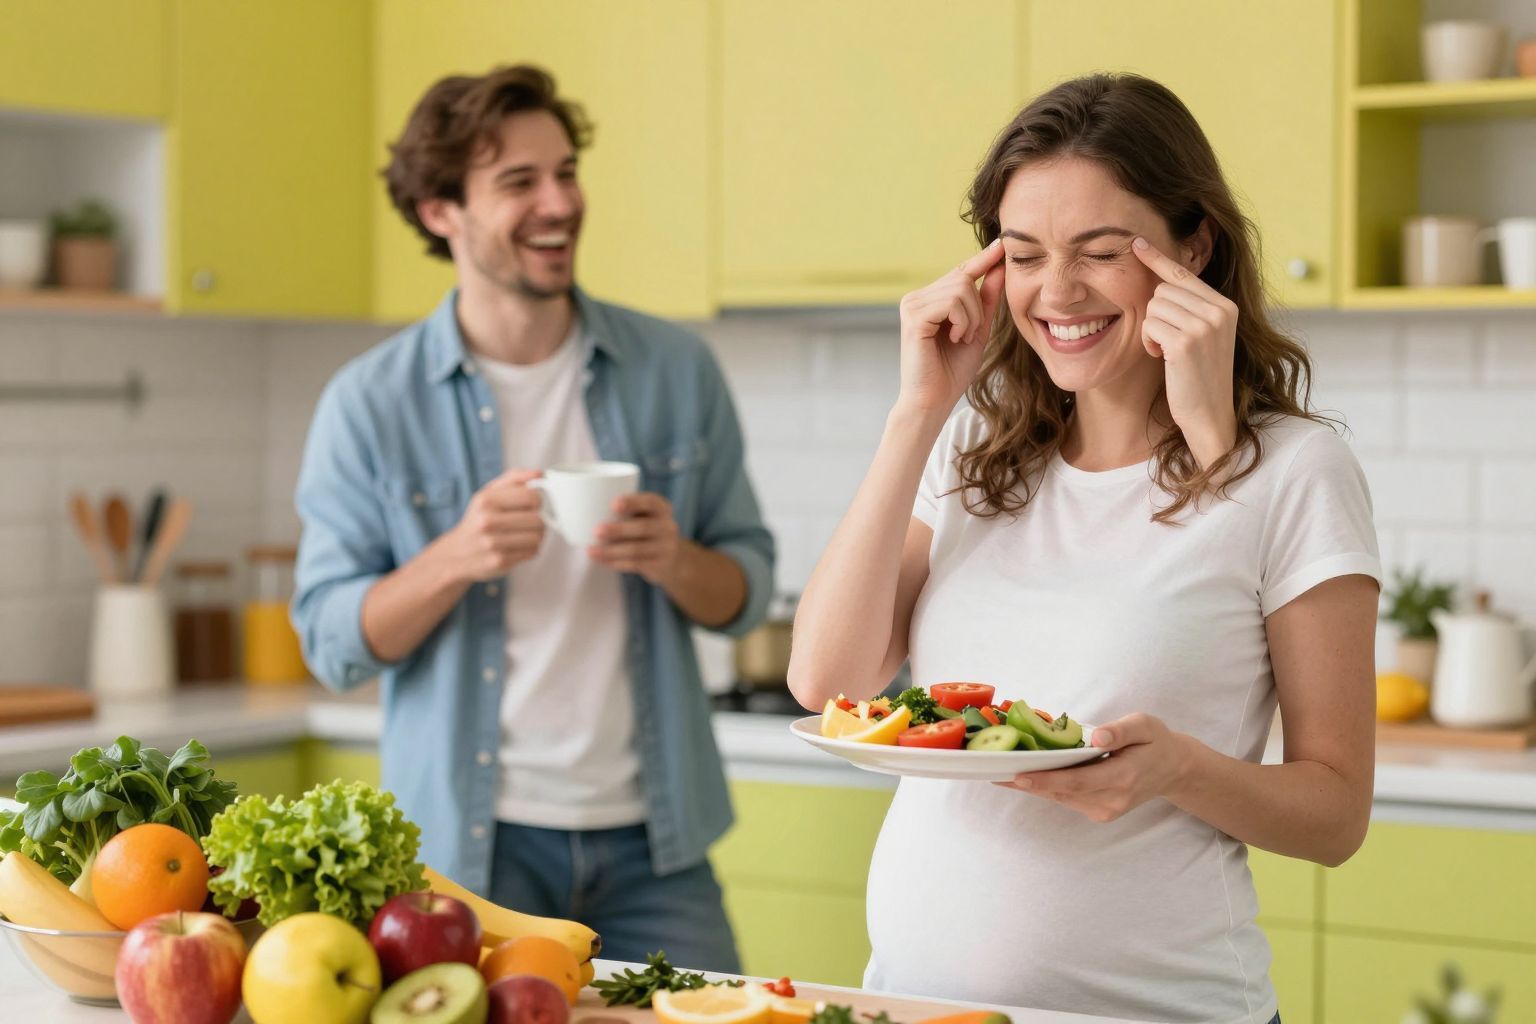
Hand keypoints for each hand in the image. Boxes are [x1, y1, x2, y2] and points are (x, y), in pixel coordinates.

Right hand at [434, 469, 545, 581]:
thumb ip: (514, 479)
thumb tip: (540, 473)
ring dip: (537, 535)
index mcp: (486, 500)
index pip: (531, 496)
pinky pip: (532, 552)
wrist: (456, 554)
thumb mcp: (488, 493)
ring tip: (525, 533)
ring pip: (538, 537)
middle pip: (538, 519)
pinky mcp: (500, 561)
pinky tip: (519, 546)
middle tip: (531, 520)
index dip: (540, 500)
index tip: (535, 503)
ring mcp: (493, 543)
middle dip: (540, 519)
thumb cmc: (478, 520)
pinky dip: (531, 549)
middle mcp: (487, 521)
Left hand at [588, 492, 680, 584]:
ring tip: (591, 551)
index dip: (633, 502)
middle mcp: (667, 526)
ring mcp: (665, 547)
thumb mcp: (644, 516)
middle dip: (618, 530)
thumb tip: (586, 512)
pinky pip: (635, 564)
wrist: (671, 559)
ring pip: (636, 549)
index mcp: (662, 508)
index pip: (651, 502)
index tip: (614, 505)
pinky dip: (616, 563)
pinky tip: (602, 561)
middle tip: (597, 531)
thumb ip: (625, 512)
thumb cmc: (646, 530)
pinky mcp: (659, 566)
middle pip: (643, 527)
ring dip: (611, 551)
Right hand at [896, 239, 1006, 414]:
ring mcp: (912, 304)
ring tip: (960, 339)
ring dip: (971, 318)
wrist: (934, 400)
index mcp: (929, 299)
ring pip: (961, 288)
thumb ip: (987, 298)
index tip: (1002, 244)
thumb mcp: (977, 328)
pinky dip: (962, 322)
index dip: (982, 259)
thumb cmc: (952, 370)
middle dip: (978, 308)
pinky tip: (953, 339)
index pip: (960, 272)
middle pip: (964, 278)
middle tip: (968, 336)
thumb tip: (1000, 265)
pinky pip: (952, 302)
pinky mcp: (913, 316)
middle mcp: (916, 297)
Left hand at [994, 713, 1190, 822]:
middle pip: (1061, 792)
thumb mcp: (1145, 726)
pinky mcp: (1099, 811)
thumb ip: (1121, 731)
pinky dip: (1044, 786)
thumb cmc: (1155, 742)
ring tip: (998, 772)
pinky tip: (1023, 774)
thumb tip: (1097, 737)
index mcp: (1123, 778)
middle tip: (991, 771)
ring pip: (1059, 797)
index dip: (1045, 780)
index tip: (1017, 775)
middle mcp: (1111, 800)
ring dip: (1030, 785)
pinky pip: (1065, 798)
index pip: (1077, 782)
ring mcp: (1104, 810)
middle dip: (1025, 782)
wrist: (1173, 769)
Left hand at [1132, 237, 1238, 464]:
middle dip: (1156, 314)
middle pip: (1163, 289)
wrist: (1209, 414)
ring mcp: (1205, 325)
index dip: (1157, 259)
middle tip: (1168, 341)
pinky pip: (1149, 324)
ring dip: (1152, 330)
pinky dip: (1149, 342)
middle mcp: (1219, 311)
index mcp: (1225, 306)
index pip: (1184, 274)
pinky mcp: (1186, 342)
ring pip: (1154, 306)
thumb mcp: (1202, 335)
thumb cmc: (1199, 377)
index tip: (1136, 243)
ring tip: (1169, 352)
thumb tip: (1159, 278)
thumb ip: (1190, 307)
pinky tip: (1164, 358)